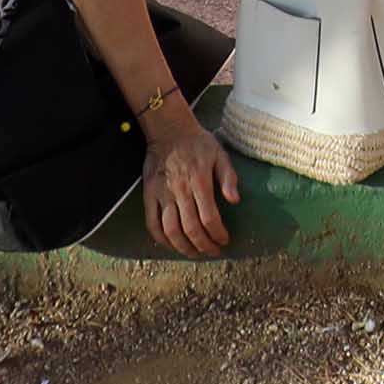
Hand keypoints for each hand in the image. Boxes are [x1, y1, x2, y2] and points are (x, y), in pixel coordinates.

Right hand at [141, 115, 236, 256]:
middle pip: (191, 229)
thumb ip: (229, 178)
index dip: (218, 234)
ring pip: (171, 231)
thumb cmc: (198, 143)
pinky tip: (172, 245)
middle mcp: (180, 190)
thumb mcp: (220, 154)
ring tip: (195, 253)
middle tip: (213, 252)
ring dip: (183, 247)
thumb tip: (235, 201)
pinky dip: (161, 239)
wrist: (169, 130)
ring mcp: (162, 194)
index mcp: (199, 181)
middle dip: (204, 246)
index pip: (209, 217)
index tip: (225, 241)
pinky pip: (152, 223)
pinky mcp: (149, 194)